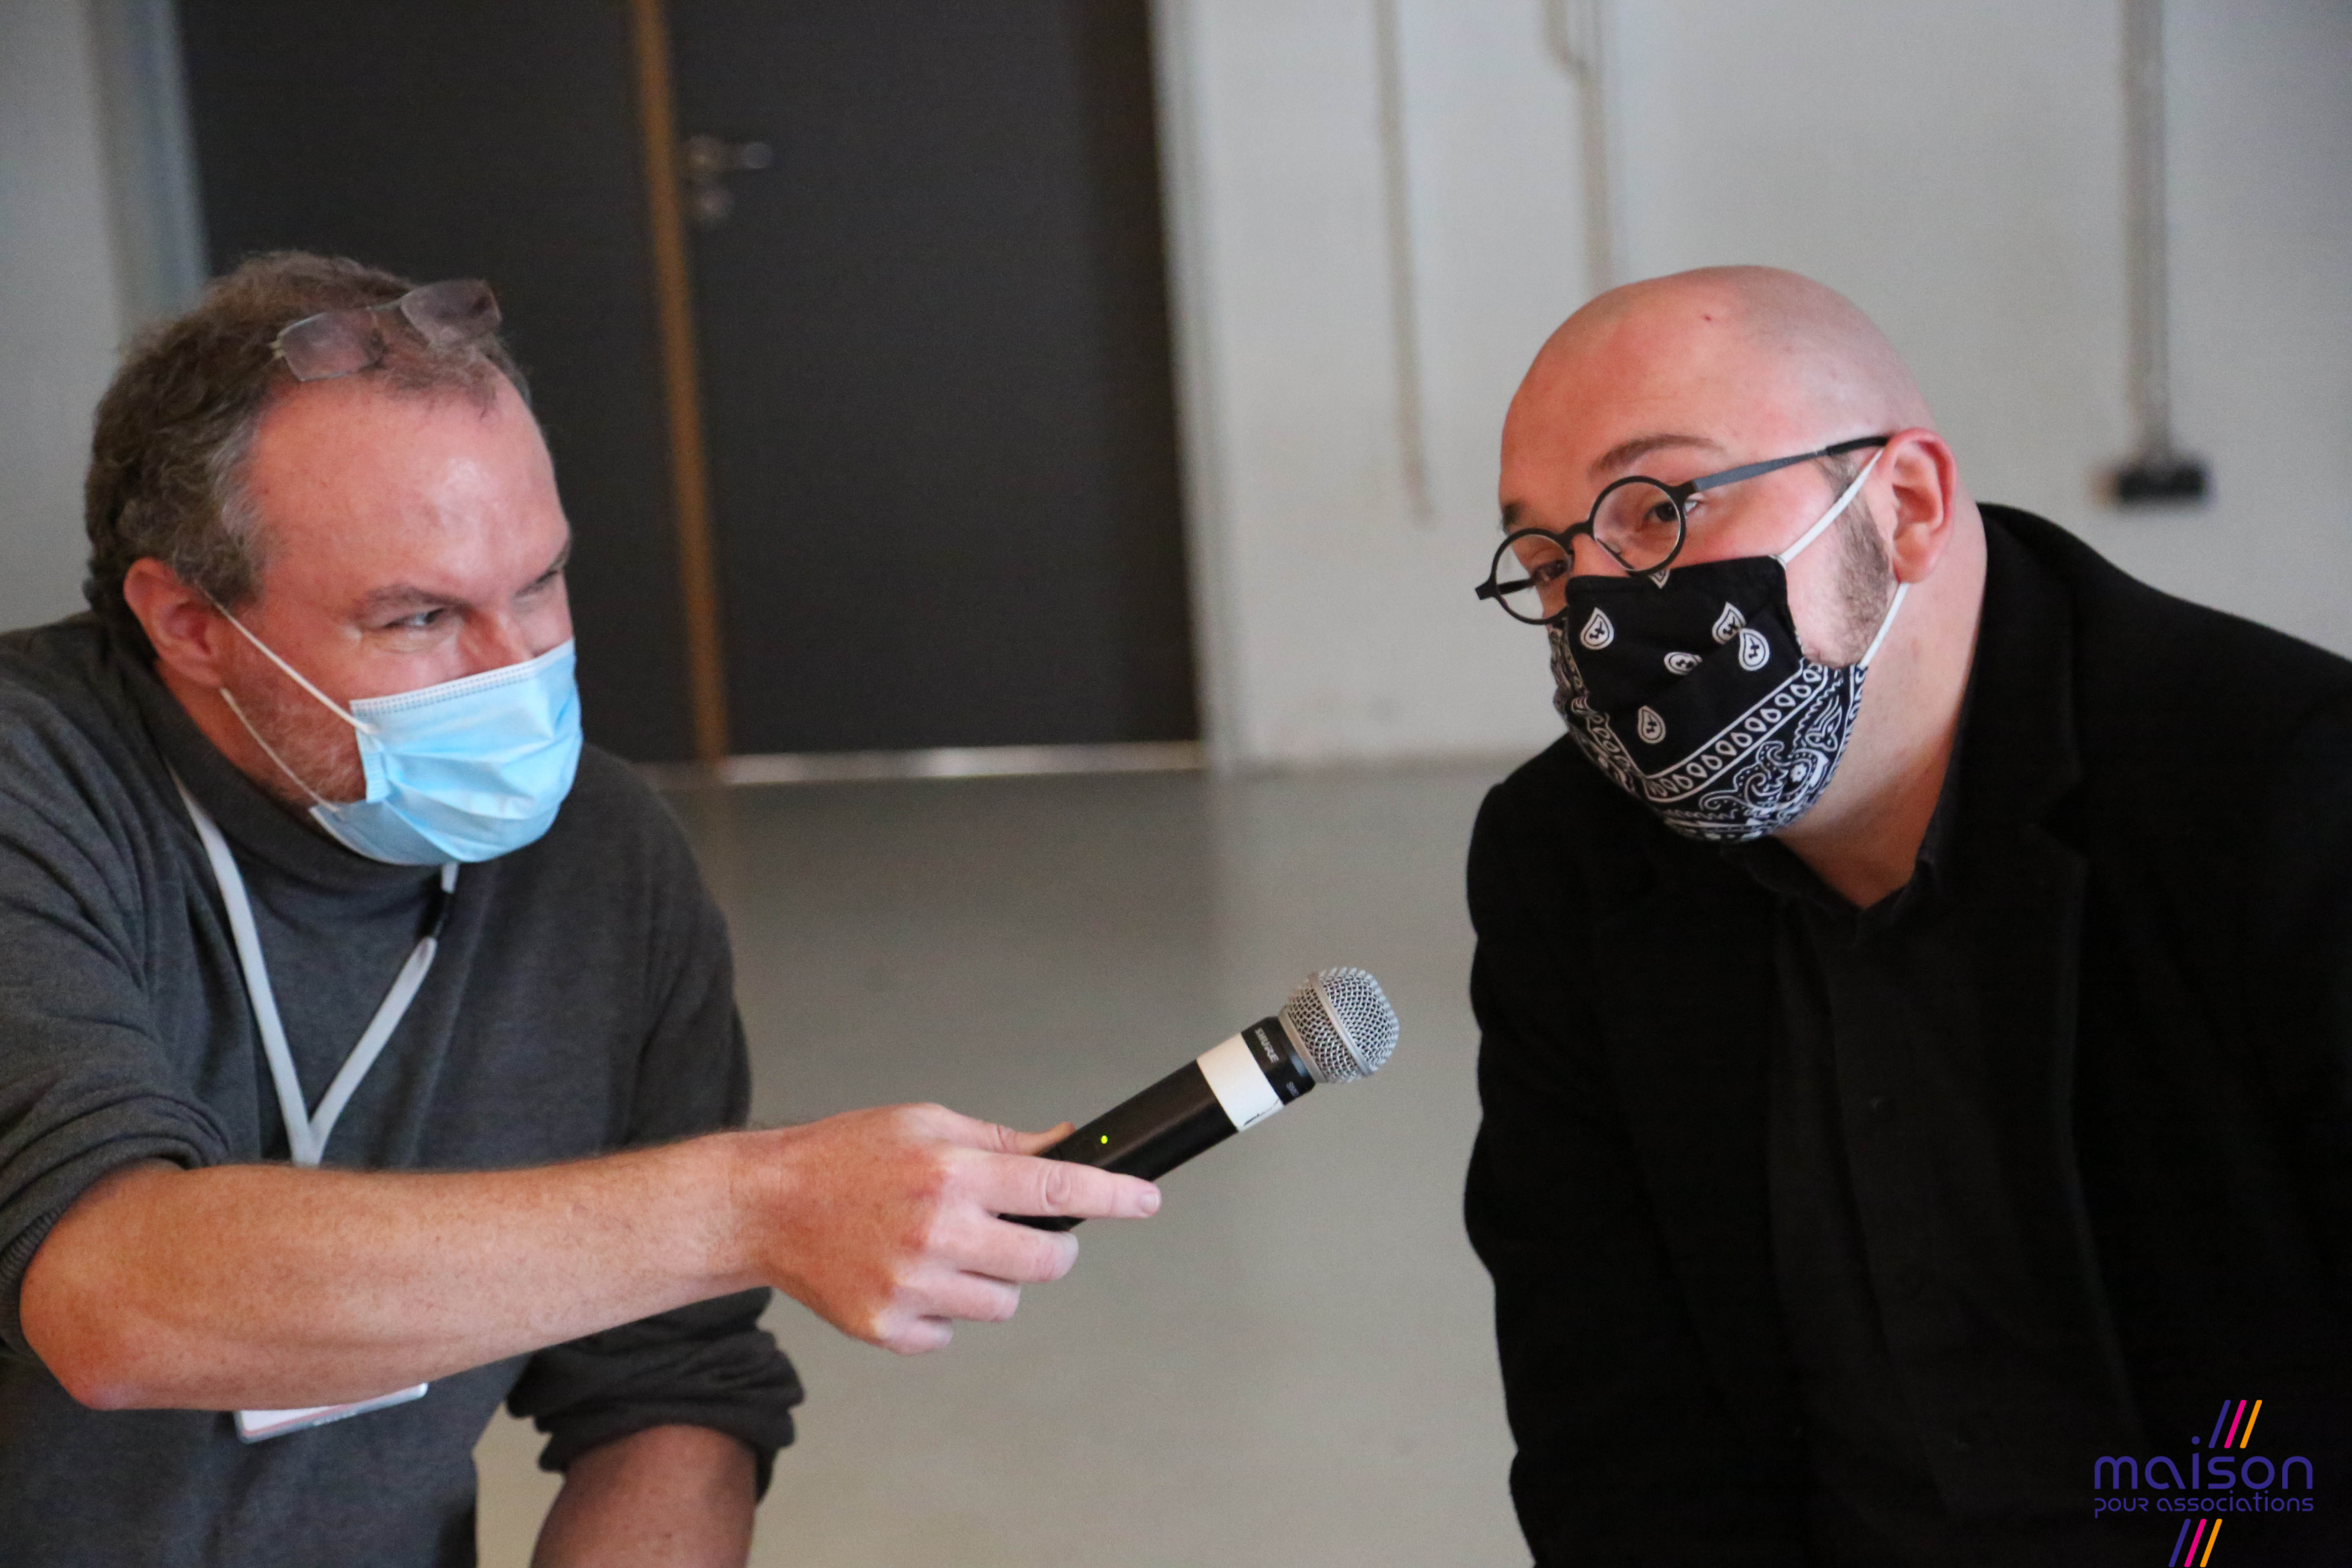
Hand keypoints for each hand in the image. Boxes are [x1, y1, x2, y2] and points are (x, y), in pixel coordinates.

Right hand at [739, 1104, 1158, 1352]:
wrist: (765, 1205)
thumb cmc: (844, 1157)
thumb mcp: (925, 1123)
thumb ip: (1000, 1141)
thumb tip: (1065, 1144)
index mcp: (951, 1172)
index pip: (1055, 1184)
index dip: (1113, 1193)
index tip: (1147, 1199)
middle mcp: (937, 1231)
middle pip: (1047, 1260)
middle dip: (1051, 1247)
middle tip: (1025, 1231)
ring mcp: (912, 1285)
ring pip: (1005, 1303)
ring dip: (992, 1279)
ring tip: (946, 1248)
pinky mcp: (887, 1327)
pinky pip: (951, 1334)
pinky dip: (943, 1312)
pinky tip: (909, 1277)